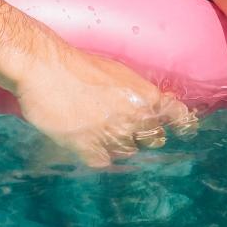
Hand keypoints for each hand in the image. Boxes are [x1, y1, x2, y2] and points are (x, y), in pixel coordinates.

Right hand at [15, 43, 191, 166]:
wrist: (44, 67)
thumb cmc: (77, 64)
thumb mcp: (116, 71)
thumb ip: (137, 91)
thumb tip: (157, 103)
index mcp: (144, 95)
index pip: (177, 116)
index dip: (179, 123)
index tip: (182, 128)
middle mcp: (134, 117)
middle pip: (153, 138)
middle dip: (143, 133)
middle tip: (121, 123)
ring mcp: (112, 135)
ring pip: (128, 152)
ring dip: (117, 143)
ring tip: (96, 126)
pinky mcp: (89, 149)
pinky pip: (104, 161)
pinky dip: (97, 153)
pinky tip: (85, 138)